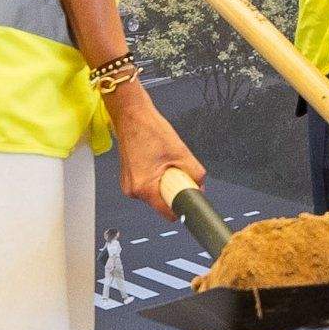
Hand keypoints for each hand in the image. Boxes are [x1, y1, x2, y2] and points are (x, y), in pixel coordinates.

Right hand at [112, 89, 204, 208]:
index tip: (187, 196)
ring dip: (164, 182)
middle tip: (174, 169)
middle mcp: (133, 190)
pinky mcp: (128, 179)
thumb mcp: (181, 152)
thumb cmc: (149, 129)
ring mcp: (129, 185)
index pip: (169, 213)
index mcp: (144, 187)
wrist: (131, 115)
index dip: (182, 205)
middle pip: (162, 203)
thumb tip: (200, 186)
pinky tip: (155, 161)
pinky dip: (156, 177)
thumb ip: (195, 173)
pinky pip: (148, 185)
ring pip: (155, 194)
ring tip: (162, 162)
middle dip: (173, 190)